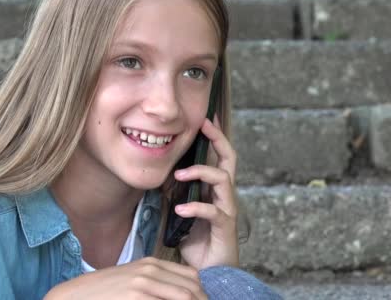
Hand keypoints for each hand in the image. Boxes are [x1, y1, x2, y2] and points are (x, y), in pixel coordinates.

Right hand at [44, 257, 207, 299]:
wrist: (78, 295)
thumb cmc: (106, 291)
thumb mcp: (133, 280)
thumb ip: (156, 283)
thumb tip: (182, 294)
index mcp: (153, 263)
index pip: (192, 276)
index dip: (203, 294)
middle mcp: (151, 270)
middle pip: (193, 288)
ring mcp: (144, 283)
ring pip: (184, 298)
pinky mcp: (136, 297)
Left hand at [173, 115, 238, 269]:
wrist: (209, 271)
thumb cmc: (198, 240)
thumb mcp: (183, 211)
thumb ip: (177, 194)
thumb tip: (161, 176)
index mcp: (216, 190)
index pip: (220, 157)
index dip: (215, 137)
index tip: (206, 119)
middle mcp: (225, 196)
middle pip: (230, 160)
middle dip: (218, 140)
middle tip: (203, 126)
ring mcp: (227, 210)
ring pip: (222, 180)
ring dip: (200, 173)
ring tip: (179, 175)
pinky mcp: (225, 227)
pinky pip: (212, 211)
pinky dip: (195, 207)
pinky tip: (179, 209)